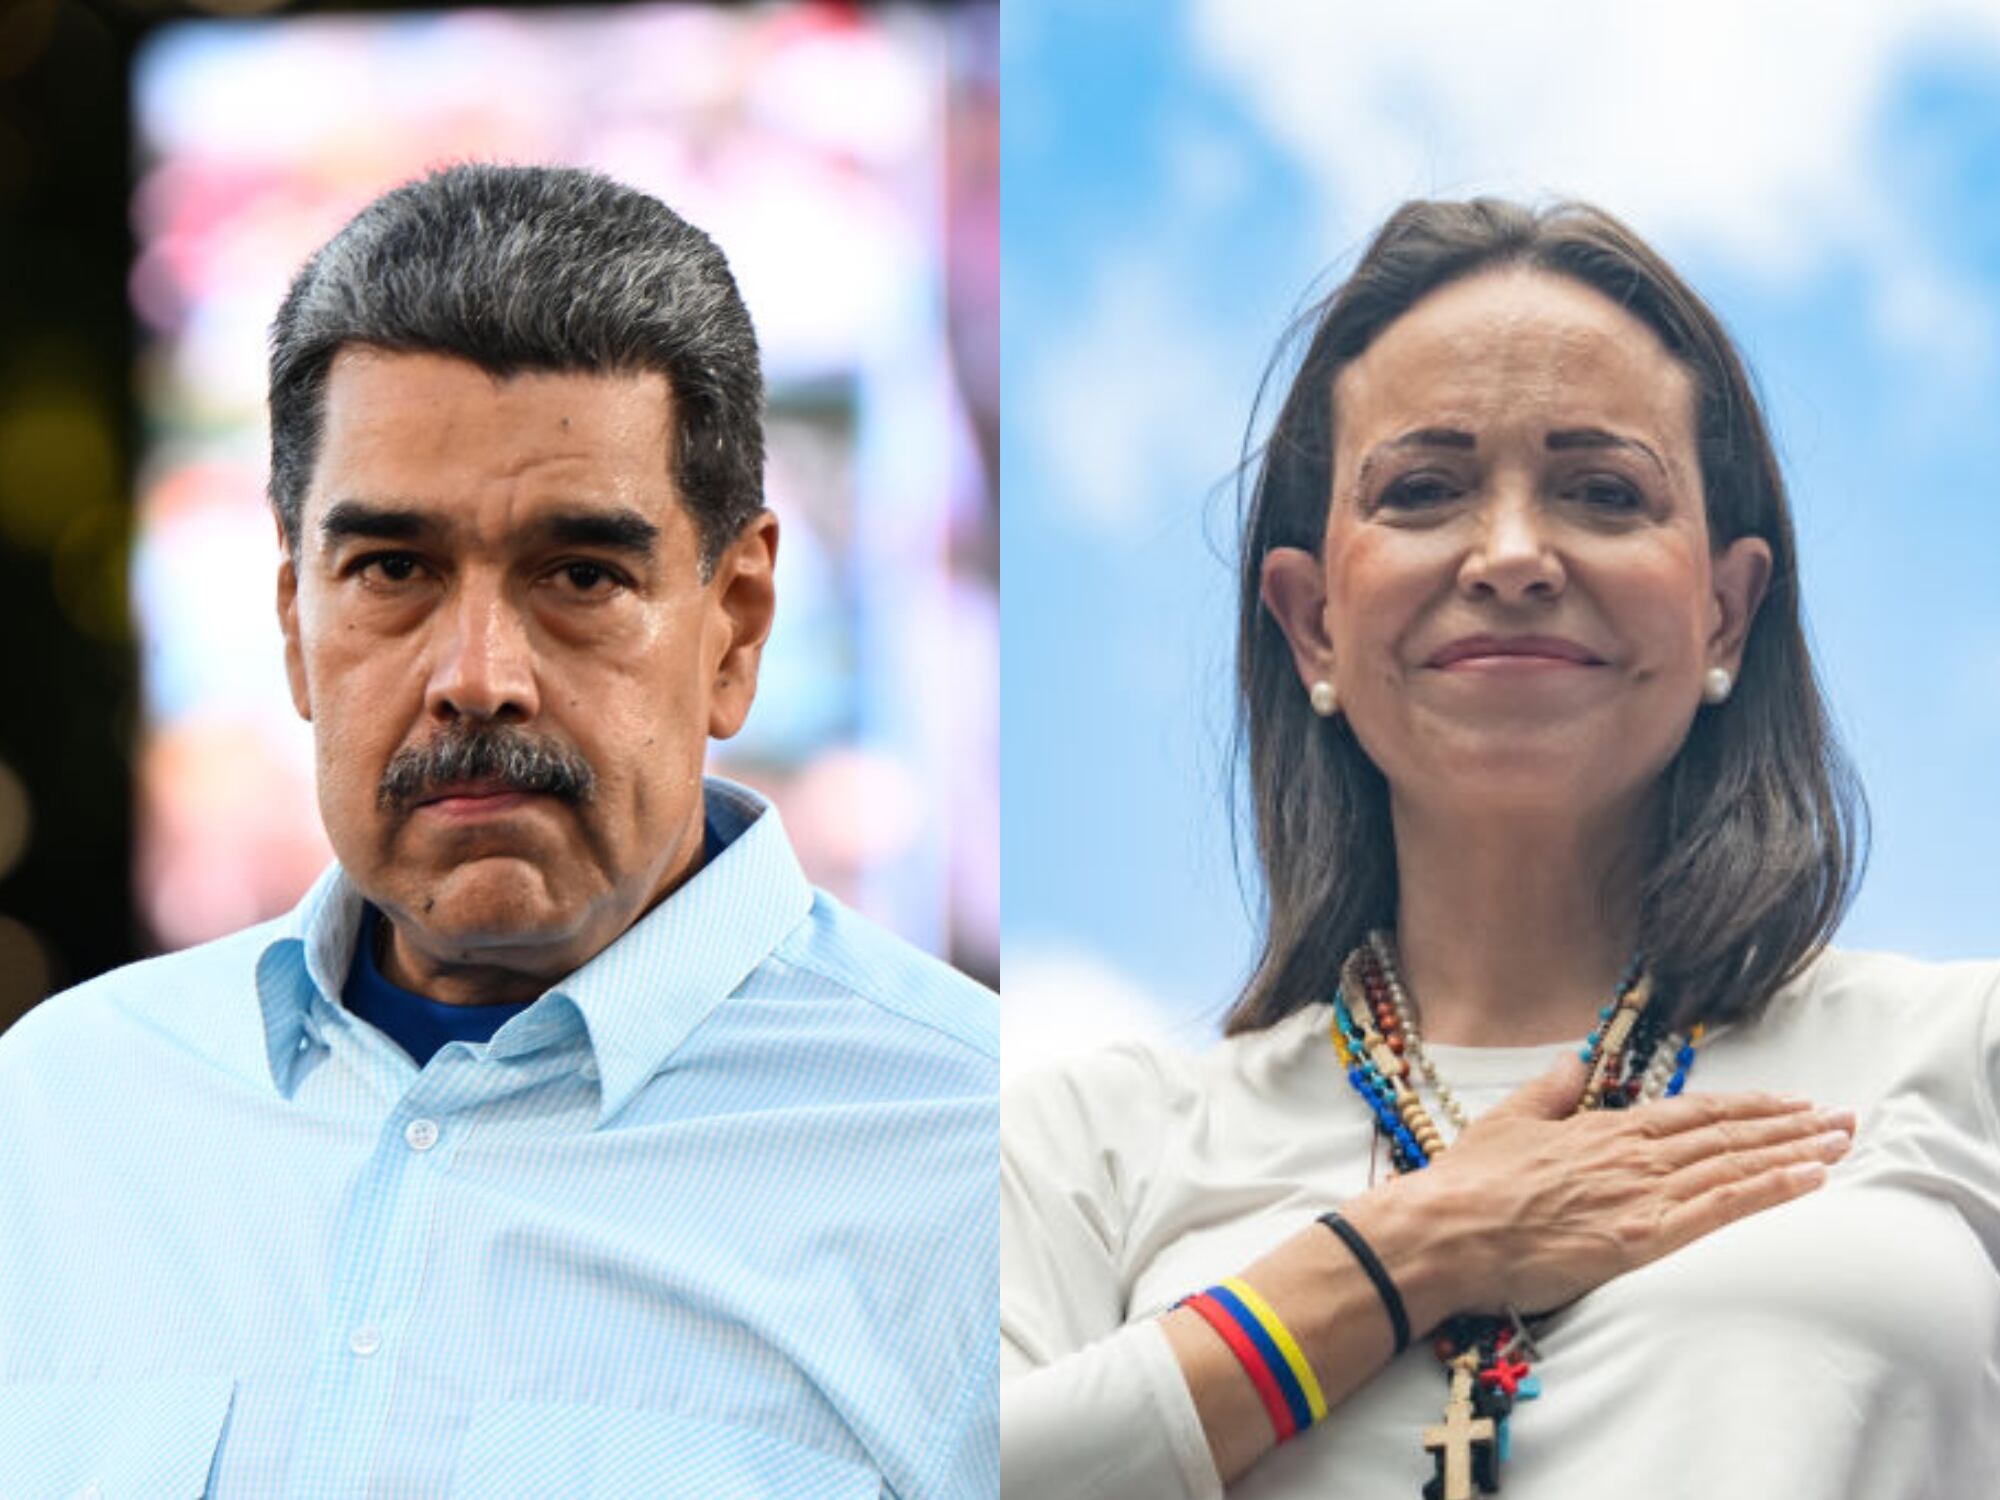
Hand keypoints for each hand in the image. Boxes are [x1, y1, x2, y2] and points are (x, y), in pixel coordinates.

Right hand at [1389, 1052, 1852, 1316]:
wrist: (1449, 1228)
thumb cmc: (1472, 1181)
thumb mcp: (1510, 1120)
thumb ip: (1550, 1089)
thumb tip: (1574, 1060)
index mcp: (1605, 1127)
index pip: (1694, 1112)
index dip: (1749, 1107)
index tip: (1790, 1103)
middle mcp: (1634, 1153)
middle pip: (1728, 1135)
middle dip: (1791, 1126)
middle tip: (1842, 1119)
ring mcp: (1642, 1193)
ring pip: (1735, 1165)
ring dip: (1795, 1152)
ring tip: (1841, 1144)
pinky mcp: (1643, 1235)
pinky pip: (1721, 1208)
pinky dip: (1770, 1190)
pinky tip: (1808, 1180)